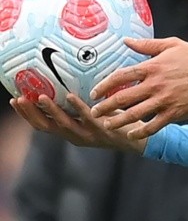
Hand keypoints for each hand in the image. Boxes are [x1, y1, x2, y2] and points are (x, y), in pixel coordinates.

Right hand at [10, 93, 146, 154]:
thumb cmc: (115, 123)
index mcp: (70, 132)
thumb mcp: (92, 115)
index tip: (14, 99)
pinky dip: (77, 107)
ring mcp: (88, 135)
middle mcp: (74, 136)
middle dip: (30, 113)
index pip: (42, 124)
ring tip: (40, 96)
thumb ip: (80, 105)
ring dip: (50, 110)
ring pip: (63, 124)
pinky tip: (70, 96)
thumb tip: (69, 81)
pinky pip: (87, 118)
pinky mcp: (102, 130)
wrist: (139, 139)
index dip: (26, 114)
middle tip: (19, 99)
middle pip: (46, 126)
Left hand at [89, 37, 187, 138]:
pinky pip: (153, 125)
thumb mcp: (173, 45)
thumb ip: (147, 45)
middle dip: (105, 106)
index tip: (94, 91)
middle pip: (123, 98)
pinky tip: (132, 134)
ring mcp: (165, 101)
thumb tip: (126, 41)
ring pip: (134, 114)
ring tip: (107, 125)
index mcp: (153, 67)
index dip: (104, 85)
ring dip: (118, 121)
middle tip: (93, 111)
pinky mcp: (174, 113)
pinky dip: (141, 131)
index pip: (121, 76)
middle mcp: (156, 85)